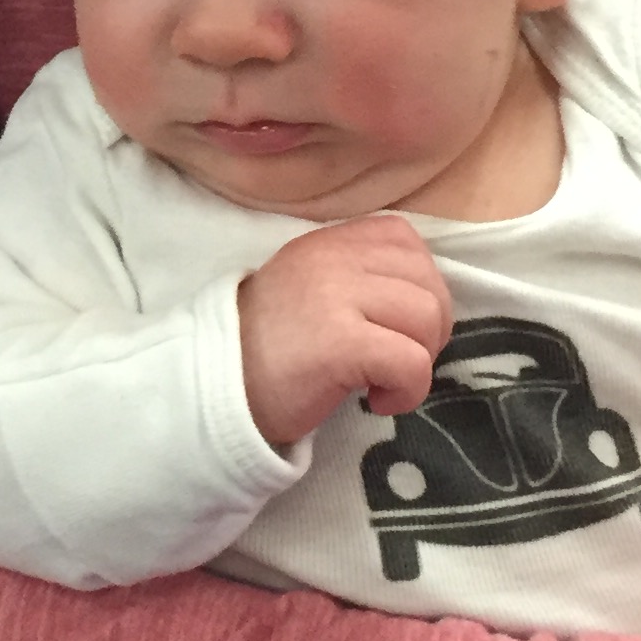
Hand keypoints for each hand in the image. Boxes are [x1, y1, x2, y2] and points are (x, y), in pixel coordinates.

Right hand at [238, 216, 451, 450]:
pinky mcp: (342, 343)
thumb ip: (351, 276)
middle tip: (395, 360)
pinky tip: (378, 401)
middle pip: (428, 281)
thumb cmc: (263, 351)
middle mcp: (332, 258)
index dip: (418, 284)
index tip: (394, 324)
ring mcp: (336, 296)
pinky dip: (409, 390)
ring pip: (428, 317)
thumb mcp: (305, 289)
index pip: (403, 239)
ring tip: (382, 381)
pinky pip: (411, 361)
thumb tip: (415, 298)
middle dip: (428, 329)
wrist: (212, 389)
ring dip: (419, 360)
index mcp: (326, 242)